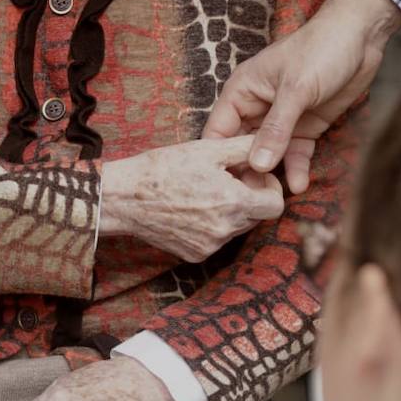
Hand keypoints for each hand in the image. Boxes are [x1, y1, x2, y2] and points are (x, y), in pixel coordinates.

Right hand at [100, 134, 283, 261]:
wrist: (124, 198)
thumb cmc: (164, 169)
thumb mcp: (207, 150)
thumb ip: (244, 148)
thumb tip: (268, 145)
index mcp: (234, 203)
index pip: (276, 205)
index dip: (270, 187)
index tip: (254, 176)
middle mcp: (226, 230)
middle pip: (257, 217)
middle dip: (250, 197)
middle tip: (229, 179)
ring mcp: (211, 246)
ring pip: (237, 228)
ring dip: (232, 211)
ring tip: (207, 191)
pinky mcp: (196, 255)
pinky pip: (216, 240)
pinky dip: (212, 224)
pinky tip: (192, 207)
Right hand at [203, 0, 400, 193]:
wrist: (361, 36)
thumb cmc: (320, 49)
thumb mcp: (296, 89)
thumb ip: (276, 129)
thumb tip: (256, 165)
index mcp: (241, 92)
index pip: (218, 131)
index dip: (218, 159)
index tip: (221, 187)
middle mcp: (256, 108)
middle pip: (241, 148)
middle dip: (246, 173)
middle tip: (251, 200)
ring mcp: (281, 120)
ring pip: (268, 155)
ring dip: (271, 176)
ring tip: (274, 199)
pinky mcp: (305, 127)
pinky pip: (295, 154)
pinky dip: (296, 169)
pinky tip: (299, 185)